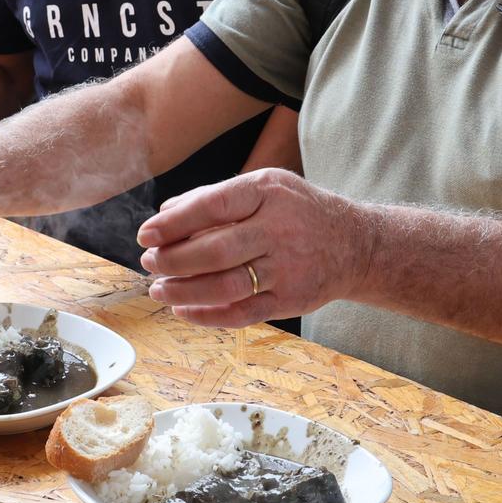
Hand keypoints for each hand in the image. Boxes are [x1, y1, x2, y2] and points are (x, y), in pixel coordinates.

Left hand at [135, 169, 374, 327]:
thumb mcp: (265, 187)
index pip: (212, 206)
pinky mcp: (290, 300)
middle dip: (173, 260)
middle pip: (215, 250)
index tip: (146, 235)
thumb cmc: (298, 211)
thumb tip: (166, 213)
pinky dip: (207, 316)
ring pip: (225, 286)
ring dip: (183, 291)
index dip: (173, 223)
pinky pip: (242, 313)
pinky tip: (184, 310)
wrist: (355, 245)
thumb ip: (216, 197)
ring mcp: (286, 268)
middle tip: (149, 263)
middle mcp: (279, 230)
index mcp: (267, 193)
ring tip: (159, 289)